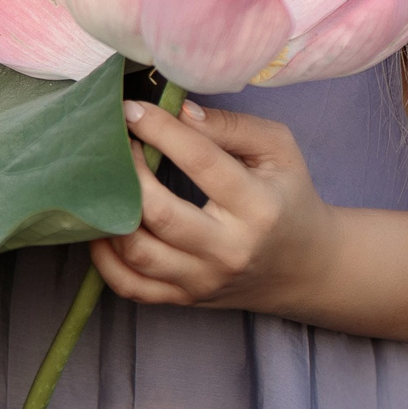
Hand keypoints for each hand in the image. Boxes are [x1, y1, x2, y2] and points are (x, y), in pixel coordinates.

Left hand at [88, 100, 335, 313]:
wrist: (305, 267)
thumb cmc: (287, 196)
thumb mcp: (278, 150)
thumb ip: (231, 126)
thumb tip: (179, 112)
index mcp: (258, 206)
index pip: (200, 160)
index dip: (160, 129)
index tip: (132, 109)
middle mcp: (229, 250)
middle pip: (159, 213)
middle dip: (129, 171)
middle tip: (119, 145)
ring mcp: (203, 280)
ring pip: (137, 253)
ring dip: (111, 213)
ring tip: (110, 181)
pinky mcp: (185, 298)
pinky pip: (129, 286)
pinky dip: (104, 258)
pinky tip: (103, 225)